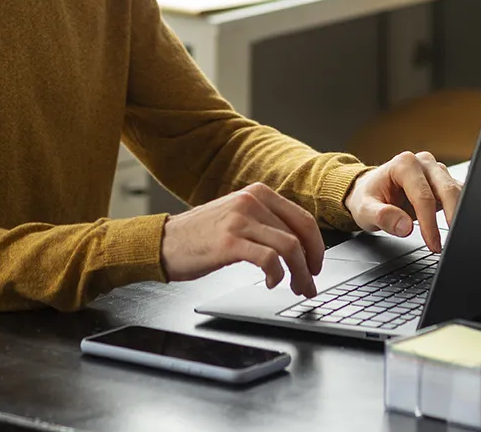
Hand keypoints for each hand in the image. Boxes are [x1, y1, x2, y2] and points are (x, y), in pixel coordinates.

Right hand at [159, 182, 324, 297]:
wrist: (164, 242)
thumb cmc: (201, 235)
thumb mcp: (237, 216)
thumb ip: (265, 221)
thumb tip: (300, 245)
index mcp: (257, 193)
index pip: (303, 219)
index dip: (317, 246)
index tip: (316, 265)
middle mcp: (251, 201)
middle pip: (300, 234)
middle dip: (311, 264)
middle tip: (309, 284)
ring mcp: (240, 220)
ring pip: (289, 247)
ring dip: (299, 274)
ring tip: (296, 288)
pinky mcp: (229, 242)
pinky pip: (268, 259)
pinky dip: (277, 274)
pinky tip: (271, 282)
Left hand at [344, 151, 463, 252]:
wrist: (372, 190)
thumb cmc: (368, 197)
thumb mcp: (365, 210)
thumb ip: (382, 217)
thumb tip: (405, 226)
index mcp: (404, 164)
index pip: (423, 196)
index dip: (429, 223)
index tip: (433, 244)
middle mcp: (423, 163)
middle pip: (447, 190)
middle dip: (452, 218)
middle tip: (452, 243)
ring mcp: (436, 171)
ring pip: (457, 191)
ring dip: (459, 214)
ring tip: (455, 237)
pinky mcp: (444, 181)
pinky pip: (459, 195)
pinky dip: (460, 211)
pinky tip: (457, 227)